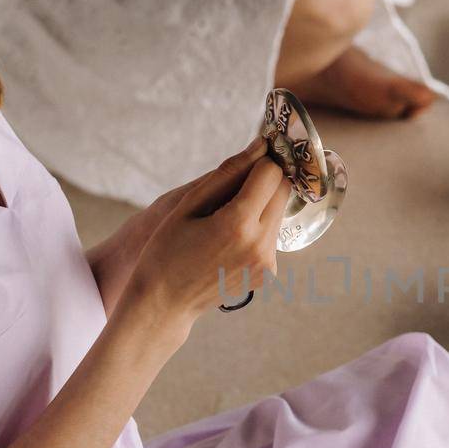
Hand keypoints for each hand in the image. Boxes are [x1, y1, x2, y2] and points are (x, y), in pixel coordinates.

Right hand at [122, 139, 290, 337]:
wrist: (164, 302)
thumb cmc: (167, 249)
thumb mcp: (188, 204)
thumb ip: (227, 172)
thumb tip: (260, 145)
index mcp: (238, 224)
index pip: (271, 173)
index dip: (258, 163)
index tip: (244, 164)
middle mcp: (260, 244)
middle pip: (283, 191)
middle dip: (265, 181)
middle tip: (235, 186)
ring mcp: (267, 262)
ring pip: (280, 213)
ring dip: (261, 205)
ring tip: (225, 217)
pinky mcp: (268, 273)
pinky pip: (272, 236)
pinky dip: (257, 228)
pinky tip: (229, 239)